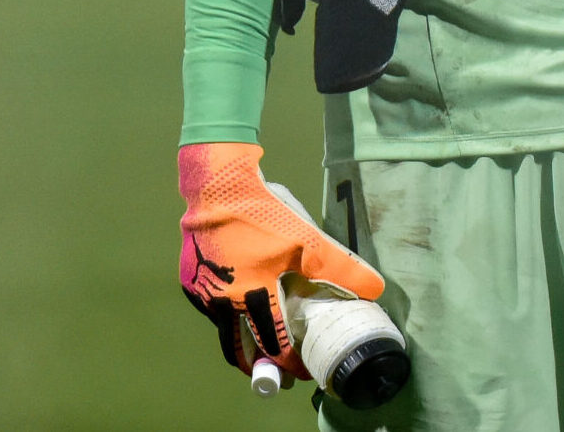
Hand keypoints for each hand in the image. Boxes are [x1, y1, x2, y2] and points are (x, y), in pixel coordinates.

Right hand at [178, 143, 383, 378]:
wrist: (217, 187)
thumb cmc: (264, 214)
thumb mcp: (308, 240)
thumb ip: (340, 268)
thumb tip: (374, 288)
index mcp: (254, 296)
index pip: (274, 344)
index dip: (290, 362)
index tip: (304, 373)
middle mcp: (224, 303)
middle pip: (243, 348)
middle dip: (264, 365)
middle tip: (281, 376)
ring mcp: (202, 294)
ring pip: (224, 331)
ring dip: (243, 345)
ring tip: (260, 351)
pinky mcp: (189, 282)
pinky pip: (211, 310)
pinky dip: (227, 318)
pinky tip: (240, 311)